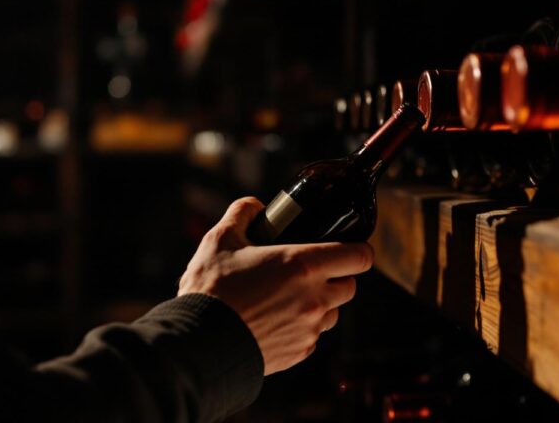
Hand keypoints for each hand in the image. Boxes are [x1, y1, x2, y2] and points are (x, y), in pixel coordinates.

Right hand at [178, 197, 373, 374]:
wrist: (198, 343)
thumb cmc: (211, 289)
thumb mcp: (221, 239)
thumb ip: (243, 213)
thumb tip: (255, 206)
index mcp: (304, 265)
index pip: (360, 256)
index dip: (359, 249)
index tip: (349, 247)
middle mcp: (315, 298)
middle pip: (350, 285)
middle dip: (337, 276)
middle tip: (312, 270)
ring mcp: (309, 329)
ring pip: (333, 313)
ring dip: (322, 303)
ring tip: (292, 297)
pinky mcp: (299, 353)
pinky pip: (314, 337)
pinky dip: (304, 328)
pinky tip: (278, 321)